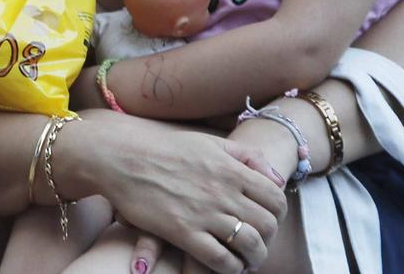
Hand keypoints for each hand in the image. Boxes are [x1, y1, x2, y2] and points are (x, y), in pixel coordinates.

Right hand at [72, 119, 285, 273]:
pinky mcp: (184, 232)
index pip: (276, 198)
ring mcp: (205, 213)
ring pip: (249, 245)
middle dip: (268, 239)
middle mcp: (223, 191)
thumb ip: (246, 157)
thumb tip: (276, 177)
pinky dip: (230, 268)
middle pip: (268, 224)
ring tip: (247, 260)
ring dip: (253, 257)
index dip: (278, 215)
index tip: (269, 221)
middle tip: (258, 243)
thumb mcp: (211, 143)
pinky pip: (219, 259)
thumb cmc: (166, 150)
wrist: (124, 159)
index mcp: (232, 169)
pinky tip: (227, 266)